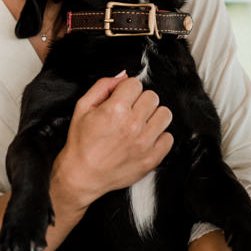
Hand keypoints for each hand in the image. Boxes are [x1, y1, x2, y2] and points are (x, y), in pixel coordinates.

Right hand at [51, 74, 173, 211]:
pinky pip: (169, 138)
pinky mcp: (152, 159)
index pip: (136, 84)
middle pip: (152, 97)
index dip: (126, 90)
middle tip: (129, 111)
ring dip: (152, 116)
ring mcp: (144, 143)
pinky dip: (158, 137)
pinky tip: (144, 138)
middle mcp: (133, 125)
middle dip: (140, 101)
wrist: (82, 175)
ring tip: (140, 123)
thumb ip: (102, 86)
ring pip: (165, 114)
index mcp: (115, 110)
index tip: (122, 98)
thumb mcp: (82, 107)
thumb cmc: (81, 142)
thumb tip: (123, 76)